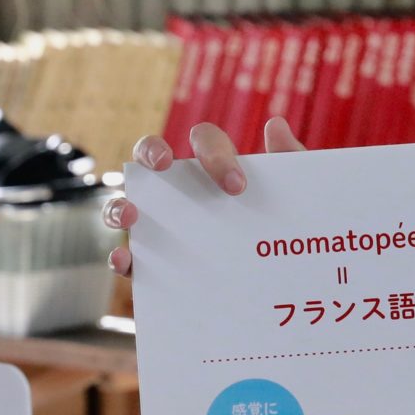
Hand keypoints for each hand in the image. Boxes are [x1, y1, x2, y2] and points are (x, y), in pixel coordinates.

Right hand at [107, 117, 304, 277]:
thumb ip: (292, 165)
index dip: (216, 154)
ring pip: (123, 204)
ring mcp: (158, 225)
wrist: (289, 288)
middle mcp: (179, 189)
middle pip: (149, 153)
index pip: (205, 141)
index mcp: (215, 167)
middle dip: (151, 151)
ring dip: (119, 205)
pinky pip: (126, 258)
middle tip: (164, 165)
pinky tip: (126, 261)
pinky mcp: (151, 265)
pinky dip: (120, 257)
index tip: (236, 186)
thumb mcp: (296, 200)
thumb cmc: (286, 230)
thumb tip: (277, 125)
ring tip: (132, 215)